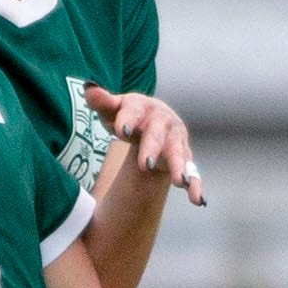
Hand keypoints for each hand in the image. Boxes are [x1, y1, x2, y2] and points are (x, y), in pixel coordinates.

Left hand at [83, 84, 204, 204]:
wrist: (154, 122)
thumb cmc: (128, 116)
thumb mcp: (114, 110)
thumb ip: (102, 102)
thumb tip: (89, 88)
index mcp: (142, 108)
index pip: (133, 113)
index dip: (127, 121)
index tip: (121, 130)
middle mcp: (163, 122)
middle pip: (157, 136)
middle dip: (152, 149)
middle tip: (144, 165)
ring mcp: (175, 140)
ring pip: (179, 154)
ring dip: (180, 168)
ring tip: (180, 182)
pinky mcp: (184, 157)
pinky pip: (192, 173)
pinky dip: (196, 185)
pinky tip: (198, 200)